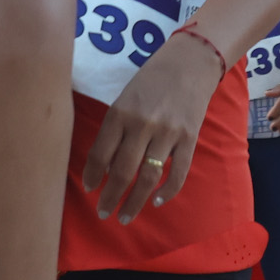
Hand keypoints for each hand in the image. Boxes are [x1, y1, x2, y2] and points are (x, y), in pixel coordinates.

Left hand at [86, 28, 225, 221]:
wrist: (190, 63)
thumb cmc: (150, 80)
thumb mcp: (124, 98)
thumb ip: (114, 128)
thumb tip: (103, 166)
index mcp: (120, 113)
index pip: (100, 154)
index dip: (92, 176)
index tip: (89, 191)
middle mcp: (142, 125)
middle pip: (122, 171)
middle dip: (110, 197)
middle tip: (104, 213)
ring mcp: (168, 133)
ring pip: (148, 177)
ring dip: (135, 201)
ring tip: (125, 216)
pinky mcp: (189, 138)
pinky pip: (178, 173)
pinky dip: (167, 191)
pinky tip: (157, 202)